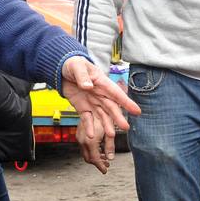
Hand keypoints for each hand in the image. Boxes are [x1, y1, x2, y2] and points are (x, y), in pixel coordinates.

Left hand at [61, 56, 140, 172]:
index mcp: (102, 83)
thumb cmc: (73, 64)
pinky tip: (91, 136)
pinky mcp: (83, 108)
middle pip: (111, 107)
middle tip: (125, 127)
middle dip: (118, 117)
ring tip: (111, 136)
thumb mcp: (77, 66)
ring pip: (102, 116)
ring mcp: (92, 102)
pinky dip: (89, 127)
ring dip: (106, 125)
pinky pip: (87, 119)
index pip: (116, 94)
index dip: (127, 102)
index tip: (137, 111)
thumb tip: (88, 86)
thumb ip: (82, 76)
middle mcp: (100, 94)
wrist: (62, 70)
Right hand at [76, 111, 114, 173]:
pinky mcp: (79, 133)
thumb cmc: (102, 115)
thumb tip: (111, 158)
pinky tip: (98, 147)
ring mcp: (79, 136)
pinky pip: (84, 145)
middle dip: (98, 163)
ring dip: (95, 156)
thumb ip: (109, 144)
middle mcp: (82, 140)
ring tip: (104, 156)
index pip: (94, 159)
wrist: (88, 102)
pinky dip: (91, 149)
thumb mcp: (108, 130)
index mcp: (90, 142)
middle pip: (88, 158)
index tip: (105, 170)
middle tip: (106, 164)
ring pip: (85, 152)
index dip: (100, 166)